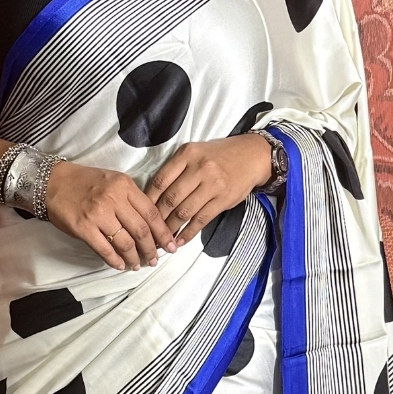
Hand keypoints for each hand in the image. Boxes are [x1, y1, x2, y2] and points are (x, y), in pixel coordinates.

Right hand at [45, 162, 178, 270]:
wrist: (52, 182)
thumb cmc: (85, 182)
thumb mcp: (113, 181)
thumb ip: (131, 199)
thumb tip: (149, 226)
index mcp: (124, 186)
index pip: (151, 212)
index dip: (163, 232)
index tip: (170, 245)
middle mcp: (113, 199)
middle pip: (141, 230)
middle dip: (152, 249)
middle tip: (154, 260)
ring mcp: (97, 214)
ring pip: (125, 242)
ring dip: (134, 258)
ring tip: (137, 265)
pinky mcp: (83, 227)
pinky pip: (105, 249)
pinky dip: (115, 260)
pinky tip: (121, 266)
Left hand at [145, 135, 272, 245]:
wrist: (251, 156)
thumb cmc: (218, 156)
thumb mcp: (195, 153)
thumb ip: (176, 169)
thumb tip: (154, 196)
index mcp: (186, 154)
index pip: (160, 180)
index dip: (148, 200)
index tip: (141, 213)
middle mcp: (199, 168)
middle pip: (170, 198)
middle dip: (157, 218)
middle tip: (149, 231)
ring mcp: (212, 184)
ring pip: (184, 211)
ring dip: (171, 228)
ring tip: (163, 239)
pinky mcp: (223, 199)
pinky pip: (201, 219)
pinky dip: (188, 233)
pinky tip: (180, 240)